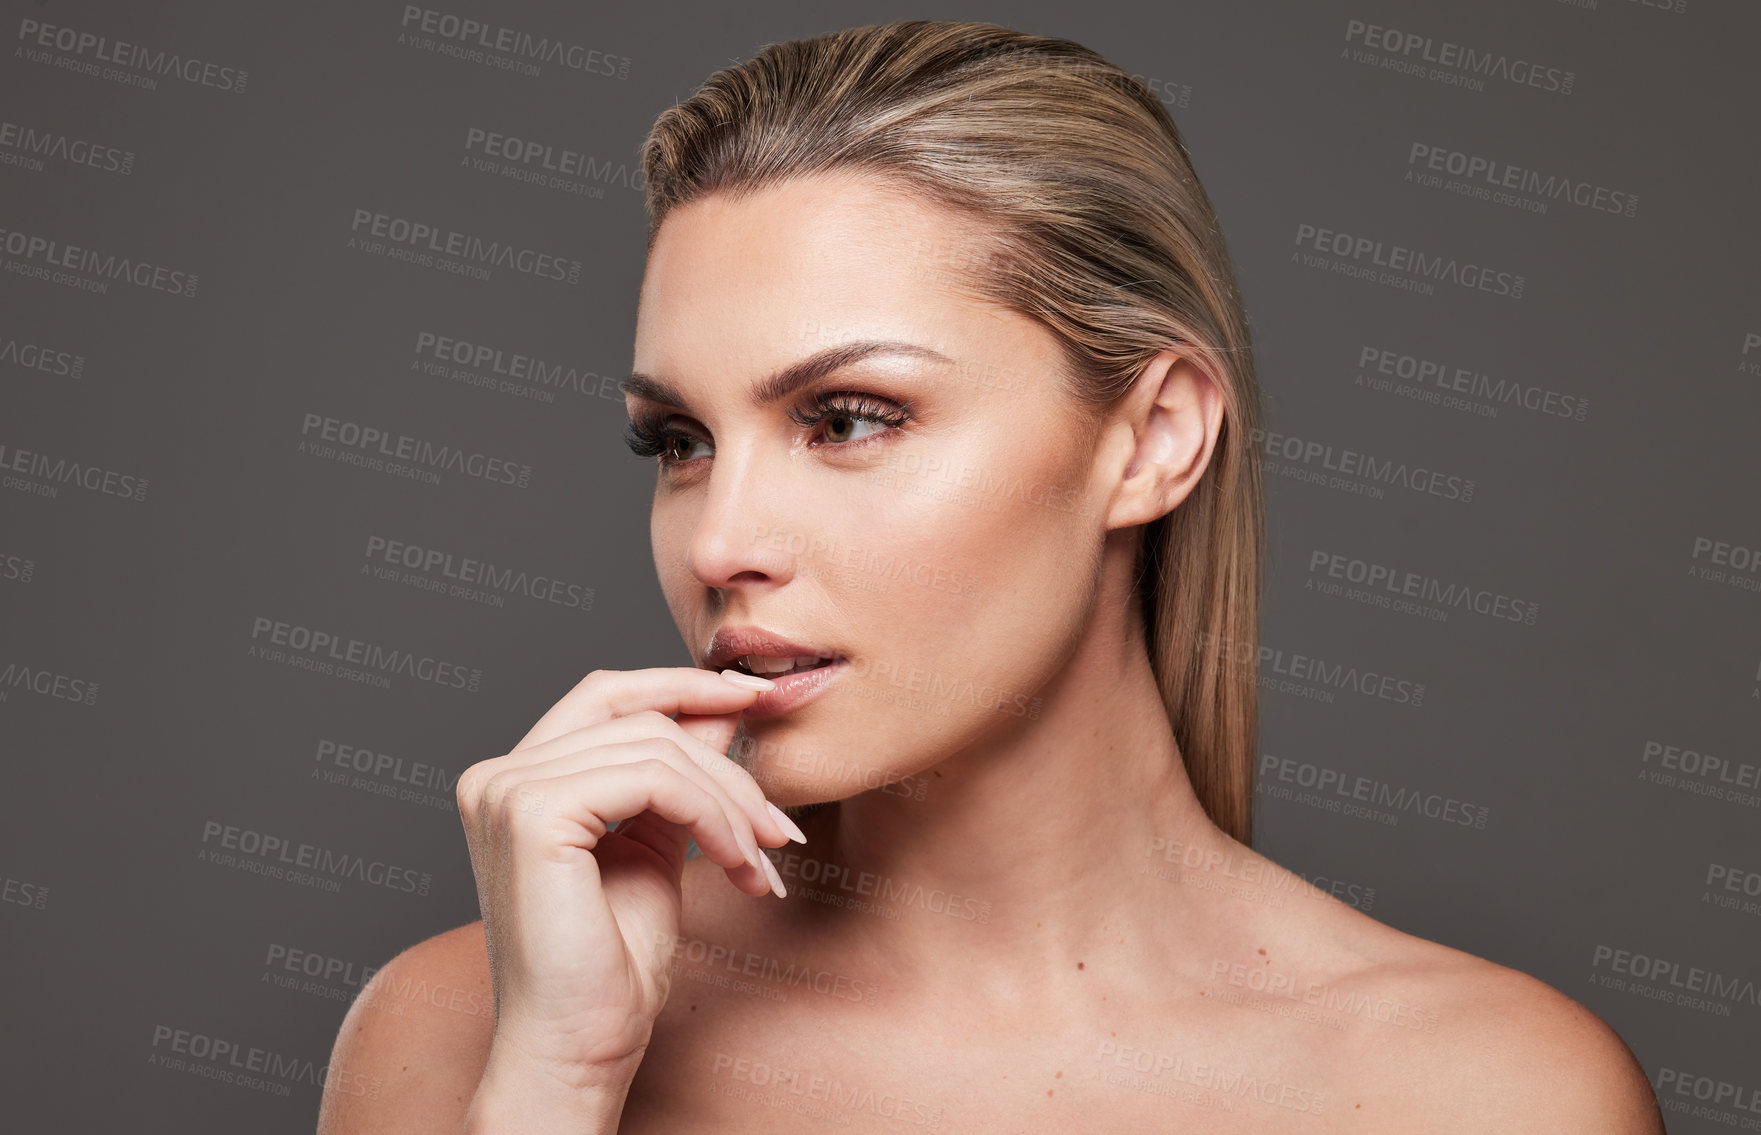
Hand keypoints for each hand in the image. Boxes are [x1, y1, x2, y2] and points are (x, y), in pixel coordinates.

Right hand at [455, 666, 804, 1097]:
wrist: (578, 1049)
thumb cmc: (609, 968)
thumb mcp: (656, 845)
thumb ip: (676, 775)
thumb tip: (720, 708)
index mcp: (515, 779)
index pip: (606, 696)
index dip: (682, 688)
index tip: (754, 700)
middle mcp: (497, 776)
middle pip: (639, 718)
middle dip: (724, 759)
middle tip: (778, 818)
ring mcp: (508, 791)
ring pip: (658, 750)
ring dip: (730, 805)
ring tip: (764, 859)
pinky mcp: (533, 814)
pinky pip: (655, 782)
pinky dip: (713, 818)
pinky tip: (738, 865)